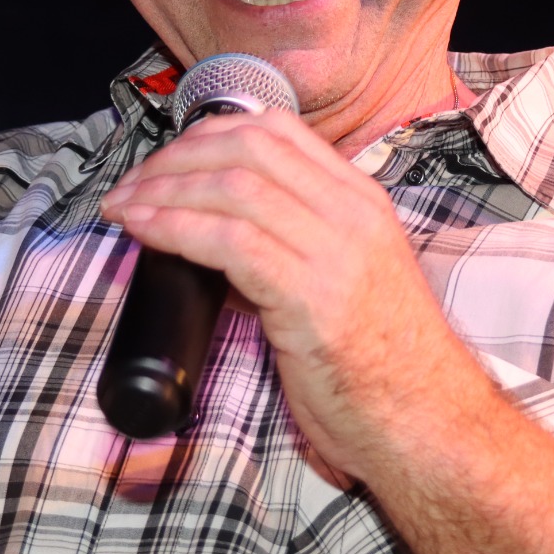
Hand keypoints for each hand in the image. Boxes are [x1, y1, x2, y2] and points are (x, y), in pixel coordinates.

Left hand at [99, 110, 489, 480]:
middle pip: (247, 147)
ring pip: (232, 186)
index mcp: (361, 202)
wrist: (428, 423)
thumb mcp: (342, 283)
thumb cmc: (381, 367)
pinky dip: (174, 228)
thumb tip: (213, 239)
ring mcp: (336, 251)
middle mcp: (352, 214)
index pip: (277, 130)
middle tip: (131, 187)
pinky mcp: (312, 297)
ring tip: (124, 208)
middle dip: (174, 159)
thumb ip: (289, 250)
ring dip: (163, 191)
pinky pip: (228, 240)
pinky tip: (144, 232)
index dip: (206, 135)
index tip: (164, 162)